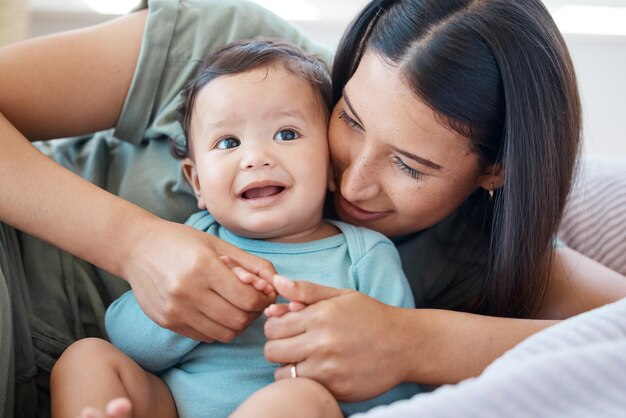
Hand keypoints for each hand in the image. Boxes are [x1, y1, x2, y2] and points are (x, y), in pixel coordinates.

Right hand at [122, 218, 276, 342]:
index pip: (247, 299)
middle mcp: (187, 291)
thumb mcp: (218, 244)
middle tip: (254, 301)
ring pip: (224, 333)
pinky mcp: (167, 322)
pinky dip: (218, 328)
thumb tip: (278, 283)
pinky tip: (217, 310)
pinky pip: (205, 336)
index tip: (265, 292)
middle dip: (254, 313)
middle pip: (238, 320)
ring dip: (238, 323)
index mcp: (203, 267)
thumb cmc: (181, 241)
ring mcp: (175, 310)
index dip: (264, 299)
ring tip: (237, 306)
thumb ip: (251, 264)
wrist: (136, 249)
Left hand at [263, 276, 411, 400]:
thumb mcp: (341, 295)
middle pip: (272, 351)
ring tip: (305, 358)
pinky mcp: (336, 389)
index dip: (276, 327)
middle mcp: (322, 344)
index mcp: (320, 316)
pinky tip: (318, 371)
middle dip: (278, 347)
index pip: (272, 327)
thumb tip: (276, 281)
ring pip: (283, 374)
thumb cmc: (371, 316)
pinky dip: (305, 381)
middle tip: (293, 343)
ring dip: (289, 367)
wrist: (405, 344)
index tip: (287, 327)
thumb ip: (306, 290)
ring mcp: (329, 370)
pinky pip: (303, 388)